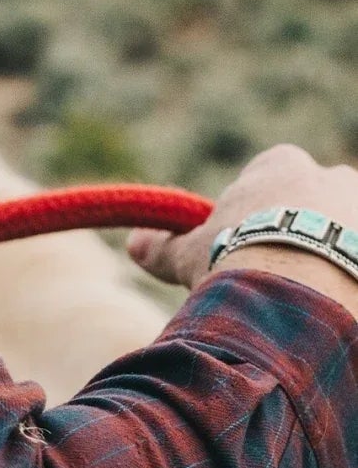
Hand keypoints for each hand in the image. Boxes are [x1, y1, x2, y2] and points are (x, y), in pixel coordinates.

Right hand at [128, 145, 357, 290]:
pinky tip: (340, 302)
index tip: (251, 233)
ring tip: (319, 292)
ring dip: (339, 250)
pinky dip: (353, 274)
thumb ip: (163, 247)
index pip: (275, 170)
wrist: (300, 295)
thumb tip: (132, 244)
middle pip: (322, 195)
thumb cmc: (239, 261)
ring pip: (351, 227)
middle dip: (309, 223)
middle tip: (290, 267)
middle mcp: (333, 176)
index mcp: (282, 165)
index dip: (262, 202)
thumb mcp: (191, 255)